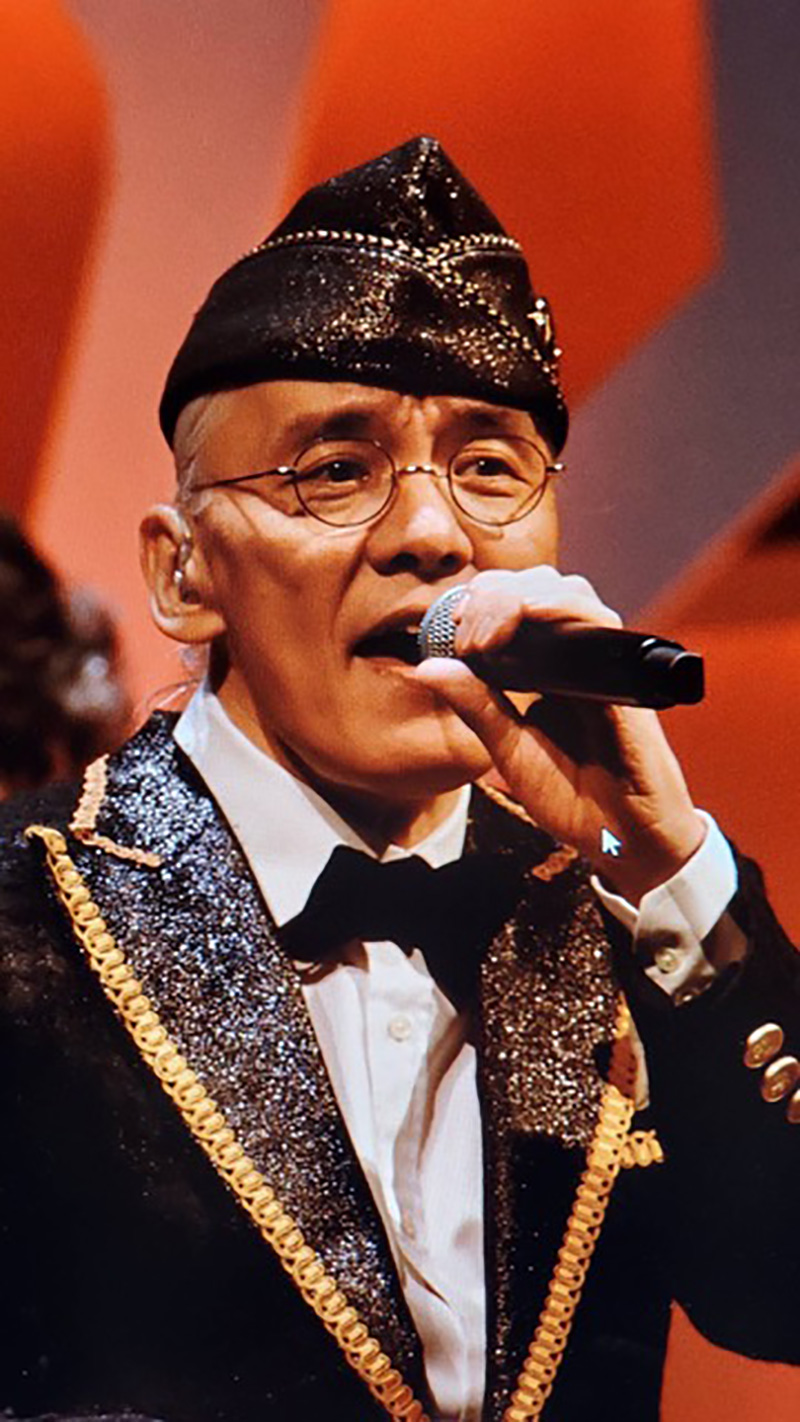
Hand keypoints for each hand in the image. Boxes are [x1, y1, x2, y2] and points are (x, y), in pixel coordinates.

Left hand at [414, 567, 705, 903]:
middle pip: (537, 587)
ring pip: (566, 591)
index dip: (481, 601)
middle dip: (492, 595)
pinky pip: (598, 621)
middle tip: (464, 631)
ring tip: (488, 634)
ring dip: (519, 597)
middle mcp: (575, 658)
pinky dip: (561, 607)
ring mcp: (602, 662)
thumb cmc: (572, 797)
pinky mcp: (626, 673)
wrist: (624, 838)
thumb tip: (427, 666)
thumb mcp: (509, 750)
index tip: (450, 623)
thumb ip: (475, 706)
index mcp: (545, 671)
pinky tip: (530, 614)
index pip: (514, 607)